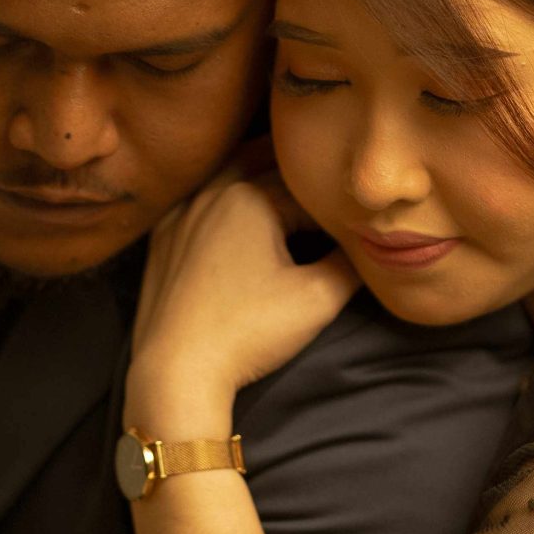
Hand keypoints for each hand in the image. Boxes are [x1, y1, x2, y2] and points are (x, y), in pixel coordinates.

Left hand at [127, 157, 358, 430]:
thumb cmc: (250, 332)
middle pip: (266, 162)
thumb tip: (370, 244)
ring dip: (258, 169)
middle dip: (297, 169)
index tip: (355, 212)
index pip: (310, 189)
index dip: (337, 203)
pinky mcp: (163, 237)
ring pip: (227, 173)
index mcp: (253, 197)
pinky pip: (197, 198)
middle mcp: (214, 192)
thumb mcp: (319, 299)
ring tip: (285, 175)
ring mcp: (182, 213)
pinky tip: (232, 203)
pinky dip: (222, 193)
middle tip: (324, 173)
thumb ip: (351, 263)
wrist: (177, 371)